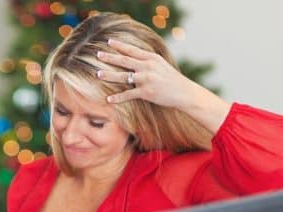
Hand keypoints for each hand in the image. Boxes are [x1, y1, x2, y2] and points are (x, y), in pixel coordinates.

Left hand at [96, 39, 229, 132]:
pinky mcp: (146, 93)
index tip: (109, 42)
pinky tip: (108, 99)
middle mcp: (148, 67)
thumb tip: (133, 57)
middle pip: (125, 60)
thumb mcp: (161, 65)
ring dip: (109, 75)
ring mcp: (146, 79)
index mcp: (152, 58)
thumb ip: (147, 60)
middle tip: (98, 54)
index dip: (120, 46)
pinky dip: (118, 97)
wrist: (184, 93)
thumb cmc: (171, 79)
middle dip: (110, 57)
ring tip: (97, 74)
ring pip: (123, 76)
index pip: (132, 50)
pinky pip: (128, 94)